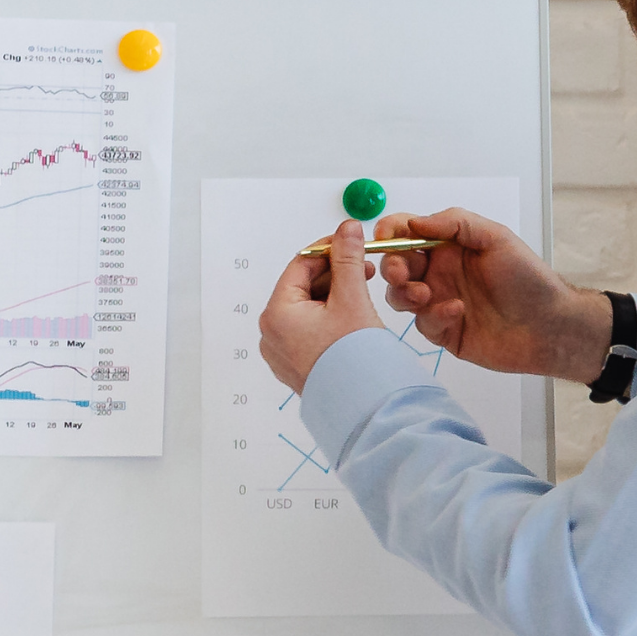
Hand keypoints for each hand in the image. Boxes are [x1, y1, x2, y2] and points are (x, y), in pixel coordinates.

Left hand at [258, 224, 391, 393]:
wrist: (364, 407)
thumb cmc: (354, 359)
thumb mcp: (352, 299)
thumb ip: (348, 259)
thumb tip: (347, 228)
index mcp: (277, 313)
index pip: (300, 264)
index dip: (329, 250)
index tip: (352, 244)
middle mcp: (271, 333)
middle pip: (303, 287)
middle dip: (335, 276)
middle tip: (365, 272)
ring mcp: (281, 352)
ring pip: (307, 310)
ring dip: (334, 298)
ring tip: (363, 299)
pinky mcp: (295, 366)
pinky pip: (309, 332)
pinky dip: (329, 320)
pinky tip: (352, 322)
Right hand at [376, 207, 610, 382]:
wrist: (551, 326)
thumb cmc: (529, 278)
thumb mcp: (496, 238)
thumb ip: (455, 223)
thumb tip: (413, 222)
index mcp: (448, 246)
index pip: (406, 233)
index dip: (390, 233)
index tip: (385, 238)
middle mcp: (440, 272)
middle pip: (396, 265)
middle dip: (392, 266)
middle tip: (402, 273)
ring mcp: (439, 302)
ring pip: (400, 297)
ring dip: (404, 293)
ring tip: (424, 294)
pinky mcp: (444, 332)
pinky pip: (423, 324)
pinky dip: (434, 315)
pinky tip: (458, 310)